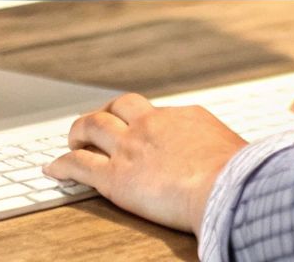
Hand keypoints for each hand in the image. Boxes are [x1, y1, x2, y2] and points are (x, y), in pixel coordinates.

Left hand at [45, 93, 246, 232]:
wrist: (226, 188)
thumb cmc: (240, 175)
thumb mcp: (238, 152)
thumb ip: (226, 152)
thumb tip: (239, 161)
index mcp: (185, 118)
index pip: (159, 113)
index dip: (146, 121)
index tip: (143, 130)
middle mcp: (152, 125)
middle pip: (119, 106)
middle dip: (106, 112)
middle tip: (98, 122)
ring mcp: (130, 149)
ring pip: (91, 127)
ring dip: (78, 132)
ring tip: (71, 139)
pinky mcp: (114, 177)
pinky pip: (78, 165)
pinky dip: (62, 166)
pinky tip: (53, 169)